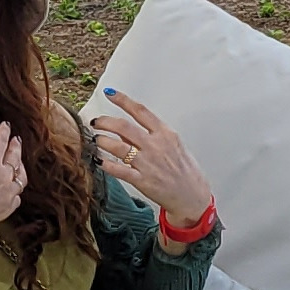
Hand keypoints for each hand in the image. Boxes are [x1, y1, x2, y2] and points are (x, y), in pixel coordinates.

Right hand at [0, 120, 26, 231]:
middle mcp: (2, 176)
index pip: (0, 141)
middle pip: (14, 157)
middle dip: (15, 146)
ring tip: (18, 165)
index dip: (4, 131)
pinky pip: (16, 197)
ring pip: (20, 178)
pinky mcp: (7, 208)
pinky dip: (14, 192)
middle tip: (16, 141)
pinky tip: (11, 189)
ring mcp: (7, 193)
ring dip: (19, 169)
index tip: (6, 126)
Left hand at [92, 88, 214, 231]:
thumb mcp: (173, 146)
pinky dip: (105, 164)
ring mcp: (148, 163)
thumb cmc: (184, 171)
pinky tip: (98, 160)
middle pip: (124, 127)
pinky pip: (119, 170)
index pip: (140, 111)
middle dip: (105, 122)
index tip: (110, 94)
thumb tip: (126, 132)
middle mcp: (156, 146)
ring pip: (118, 147)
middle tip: (96, 122)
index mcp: (165, 134)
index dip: (123, 100)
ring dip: (102, 141)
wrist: (193, 196)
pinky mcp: (142, 181)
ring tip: (96, 139)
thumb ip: (150, 136)